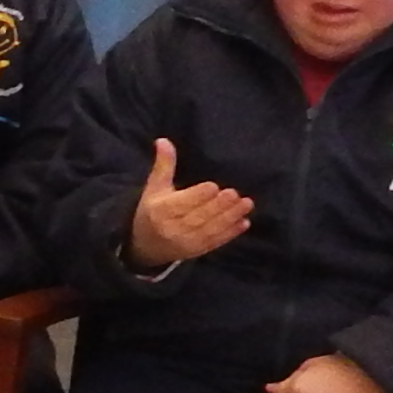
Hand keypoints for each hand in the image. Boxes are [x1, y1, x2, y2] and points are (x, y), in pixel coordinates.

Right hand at [129, 138, 252, 271]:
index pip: (181, 204)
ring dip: (229, 218)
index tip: (214, 186)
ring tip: (246, 204)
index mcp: (161, 211)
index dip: (198, 196)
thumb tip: (163, 140)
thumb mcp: (154, 188)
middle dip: (218, 206)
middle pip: (198, 217)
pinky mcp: (197, 251)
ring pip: (210, 230)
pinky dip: (230, 234)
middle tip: (235, 194)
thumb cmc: (152, 211)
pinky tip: (244, 223)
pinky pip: (215, 243)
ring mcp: (186, 243)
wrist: (145, 247)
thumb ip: (163, 165)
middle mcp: (173, 229)